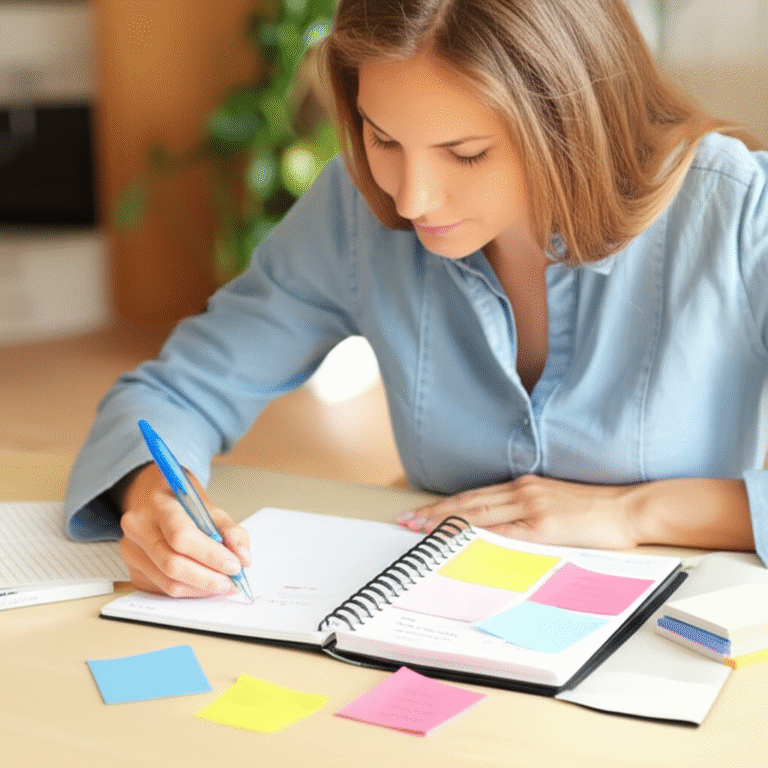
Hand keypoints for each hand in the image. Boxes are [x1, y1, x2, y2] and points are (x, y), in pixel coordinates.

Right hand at [118, 463, 251, 596]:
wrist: (152, 500)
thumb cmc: (182, 503)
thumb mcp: (209, 507)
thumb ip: (230, 531)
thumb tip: (243, 558)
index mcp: (159, 505)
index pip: (181, 536)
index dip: (210, 555)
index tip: (233, 565)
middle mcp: (138, 527)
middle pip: (172, 564)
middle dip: (207, 578)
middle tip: (231, 583)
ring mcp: (131, 550)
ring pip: (168, 582)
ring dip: (200, 589)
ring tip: (222, 585)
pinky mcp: (133, 570)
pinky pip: (163, 589)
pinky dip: (189, 590)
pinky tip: (203, 584)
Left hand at [398, 475, 639, 549]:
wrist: (628, 508)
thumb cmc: (594, 509)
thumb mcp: (554, 502)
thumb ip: (526, 510)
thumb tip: (500, 526)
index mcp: (523, 485)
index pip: (474, 496)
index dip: (444, 505)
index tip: (420, 513)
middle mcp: (521, 491)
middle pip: (467, 503)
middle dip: (434, 513)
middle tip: (406, 522)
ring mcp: (530, 507)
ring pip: (477, 514)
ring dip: (444, 522)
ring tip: (419, 530)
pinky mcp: (542, 526)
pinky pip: (502, 532)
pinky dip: (476, 536)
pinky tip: (458, 541)